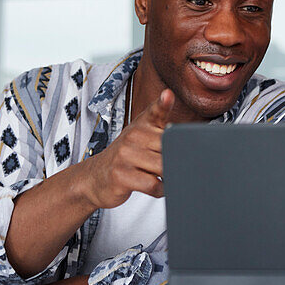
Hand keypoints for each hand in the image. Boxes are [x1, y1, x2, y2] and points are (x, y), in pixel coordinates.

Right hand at [80, 89, 173, 209]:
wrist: (95, 176)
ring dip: (169, 176)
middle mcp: (133, 136)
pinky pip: (153, 185)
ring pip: (162, 166)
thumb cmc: (126, 156)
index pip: (155, 111)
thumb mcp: (142, 138)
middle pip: (169, 147)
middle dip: (177, 159)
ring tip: (162, 176)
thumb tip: (189, 135)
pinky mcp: (121, 176)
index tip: (168, 95)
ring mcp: (125, 156)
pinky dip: (160, 189)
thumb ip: (164, 131)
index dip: (163, 103)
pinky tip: (155, 186)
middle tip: (175, 165)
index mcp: (141, 125)